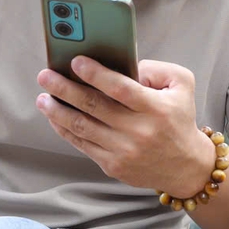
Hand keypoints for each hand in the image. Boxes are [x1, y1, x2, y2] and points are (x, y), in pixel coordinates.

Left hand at [36, 57, 215, 198]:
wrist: (186, 167)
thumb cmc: (179, 119)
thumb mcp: (182, 85)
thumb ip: (156, 68)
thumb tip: (123, 64)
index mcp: (155, 109)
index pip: (120, 88)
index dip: (95, 74)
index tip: (75, 61)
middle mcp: (138, 131)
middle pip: (94, 106)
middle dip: (64, 88)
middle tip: (45, 76)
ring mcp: (124, 151)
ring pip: (82, 127)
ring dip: (57, 111)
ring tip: (43, 97)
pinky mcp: (113, 165)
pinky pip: (82, 145)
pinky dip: (65, 129)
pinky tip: (54, 117)